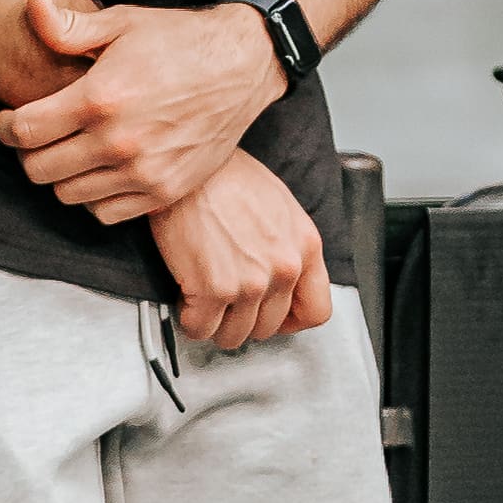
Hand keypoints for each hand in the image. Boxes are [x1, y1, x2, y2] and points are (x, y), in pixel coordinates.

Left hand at [0, 0, 278, 219]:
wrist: (243, 66)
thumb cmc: (178, 40)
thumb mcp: (122, 22)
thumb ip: (69, 26)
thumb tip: (32, 3)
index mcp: (99, 98)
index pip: (24, 132)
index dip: (5, 127)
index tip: (8, 120)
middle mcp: (118, 142)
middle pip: (38, 170)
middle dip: (27, 153)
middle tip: (37, 136)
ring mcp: (143, 172)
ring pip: (68, 195)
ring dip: (60, 175)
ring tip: (69, 150)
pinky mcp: (164, 191)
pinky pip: (105, 213)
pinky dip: (94, 197)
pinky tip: (99, 170)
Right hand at [148, 158, 334, 351]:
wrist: (192, 167)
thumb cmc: (226, 176)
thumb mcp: (280, 206)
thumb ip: (288, 246)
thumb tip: (280, 275)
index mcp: (305, 247)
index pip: (316, 310)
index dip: (291, 321)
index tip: (274, 317)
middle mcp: (284, 268)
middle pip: (269, 327)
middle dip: (244, 319)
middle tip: (227, 304)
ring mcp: (250, 282)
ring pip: (234, 335)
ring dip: (216, 323)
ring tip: (204, 301)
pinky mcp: (213, 289)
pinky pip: (200, 328)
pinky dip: (190, 321)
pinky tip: (186, 299)